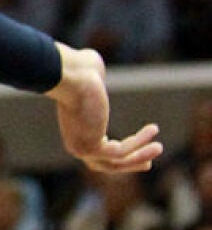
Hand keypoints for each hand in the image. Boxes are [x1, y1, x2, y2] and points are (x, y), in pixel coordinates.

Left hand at [47, 43, 162, 172]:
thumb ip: (94, 79)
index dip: (118, 155)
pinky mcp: (93, 146)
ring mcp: (84, 148)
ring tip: (159, 147)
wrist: (70, 75)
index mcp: (74, 134)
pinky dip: (140, 142)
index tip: (134, 151)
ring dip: (141, 155)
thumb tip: (94, 64)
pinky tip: (153, 129)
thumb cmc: (77, 73)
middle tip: (148, 163)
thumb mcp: (89, 80)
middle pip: (108, 165)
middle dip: (130, 164)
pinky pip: (123, 151)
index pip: (98, 153)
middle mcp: (77, 146)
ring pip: (119, 160)